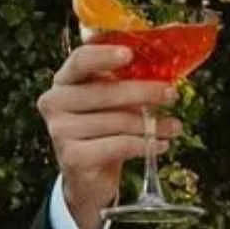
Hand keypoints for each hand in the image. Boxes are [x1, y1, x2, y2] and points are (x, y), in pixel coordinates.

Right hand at [36, 43, 180, 228]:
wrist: (89, 174)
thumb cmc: (106, 124)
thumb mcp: (115, 97)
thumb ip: (129, 77)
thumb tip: (168, 59)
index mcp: (66, 79)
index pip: (81, 60)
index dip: (104, 55)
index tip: (130, 54)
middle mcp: (55, 102)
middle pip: (104, 91)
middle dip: (144, 92)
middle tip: (172, 94)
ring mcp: (59, 130)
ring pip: (116, 121)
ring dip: (152, 124)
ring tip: (174, 126)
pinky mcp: (71, 157)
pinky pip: (117, 145)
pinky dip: (144, 144)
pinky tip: (161, 144)